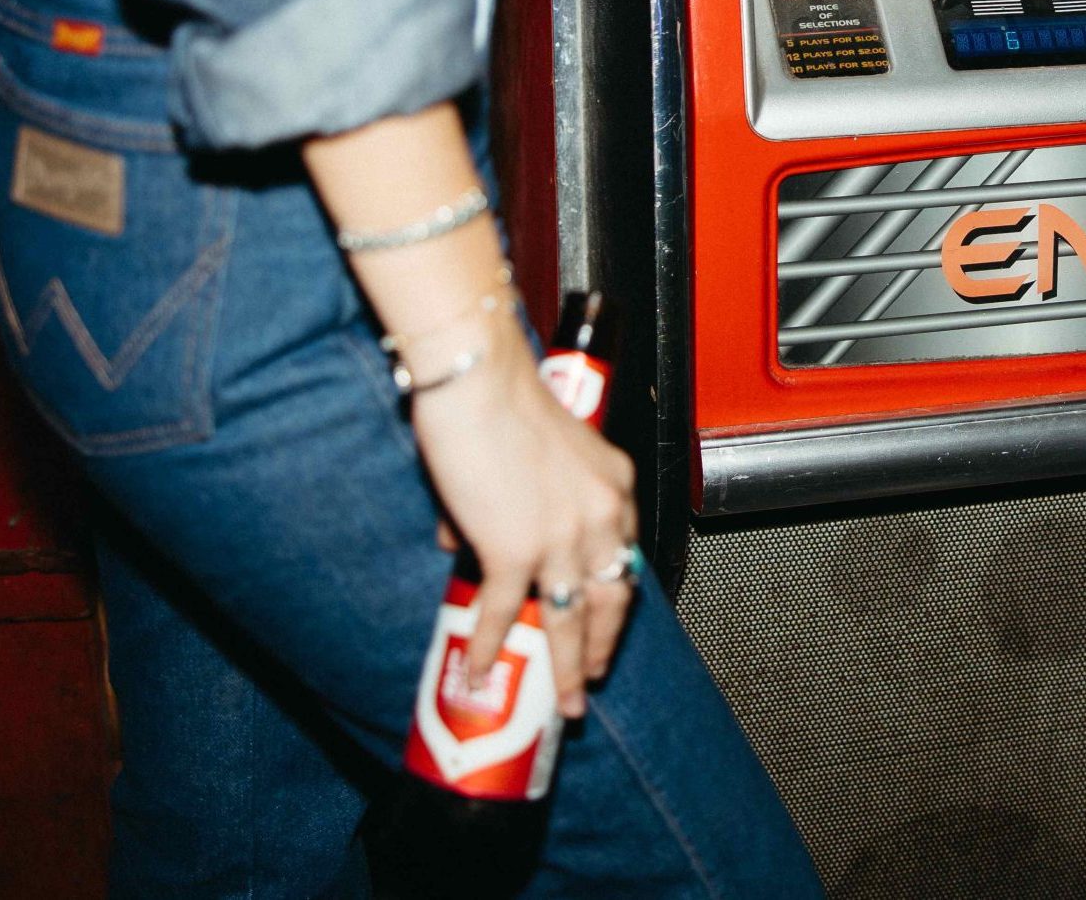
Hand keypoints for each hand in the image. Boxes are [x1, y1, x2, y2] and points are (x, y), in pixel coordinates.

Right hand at [408, 321, 638, 717]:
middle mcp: (600, 516)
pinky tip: (479, 672)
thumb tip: (460, 538)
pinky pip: (503, 613)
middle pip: (612, 599)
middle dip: (602, 647)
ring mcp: (562, 538)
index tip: (606, 620)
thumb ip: (516, 498)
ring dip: (566, 670)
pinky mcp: (516, 550)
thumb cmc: (502, 398)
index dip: (616, 596)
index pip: (626, 556)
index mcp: (613, 486)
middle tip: (591, 680)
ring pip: (570, 621)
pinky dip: (488, 647)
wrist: (480, 381)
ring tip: (564, 704)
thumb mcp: (539, 450)